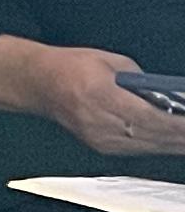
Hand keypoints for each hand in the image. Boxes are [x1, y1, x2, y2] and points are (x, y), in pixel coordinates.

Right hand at [0, 38, 184, 158]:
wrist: (40, 84)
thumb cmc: (73, 66)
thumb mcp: (111, 62)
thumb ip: (142, 81)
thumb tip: (171, 98)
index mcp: (99, 94)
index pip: (148, 116)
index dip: (177, 124)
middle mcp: (98, 121)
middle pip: (151, 135)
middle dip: (180, 136)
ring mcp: (99, 138)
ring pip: (147, 146)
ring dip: (174, 144)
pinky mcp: (101, 147)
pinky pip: (138, 149)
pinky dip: (158, 146)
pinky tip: (174, 143)